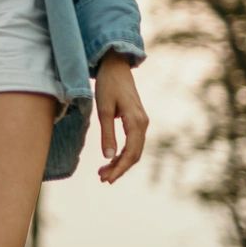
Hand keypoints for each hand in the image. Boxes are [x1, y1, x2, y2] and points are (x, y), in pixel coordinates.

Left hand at [95, 54, 148, 183]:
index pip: (131, 153)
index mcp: (136, 122)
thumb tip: (108, 157)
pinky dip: (122, 153)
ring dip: (120, 163)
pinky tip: (110, 159)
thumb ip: (107, 133)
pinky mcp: (137, 121)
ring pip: (134, 150)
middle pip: (134, 155)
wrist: (116, 67)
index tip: (106, 179)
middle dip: (119, 169)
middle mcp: (143, 124)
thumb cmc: (108, 86)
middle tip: (102, 179)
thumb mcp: (103, 109)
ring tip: (103, 173)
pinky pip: (132, 143)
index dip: (119, 168)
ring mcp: (141, 123)